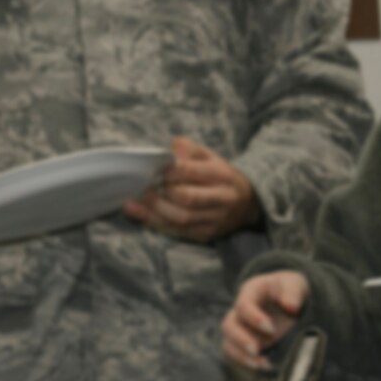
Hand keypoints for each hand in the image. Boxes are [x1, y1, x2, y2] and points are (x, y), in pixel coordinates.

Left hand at [126, 138, 259, 241]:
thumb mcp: (211, 158)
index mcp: (224, 176)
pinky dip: (157, 223)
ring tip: (133, 203)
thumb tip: (173, 146)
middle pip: (188, 199)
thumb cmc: (220, 177)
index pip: (195, 172)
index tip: (154, 168)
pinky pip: (179, 232)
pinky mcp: (207, 234)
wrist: (246, 204)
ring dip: (154, 212)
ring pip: (181, 219)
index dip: (171, 171)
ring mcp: (216, 219)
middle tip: (141, 187)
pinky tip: (142, 215)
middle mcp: (223, 199)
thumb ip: (191, 150)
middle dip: (161, 194)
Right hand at [222, 270, 307, 370]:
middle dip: (241, 339)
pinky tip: (264, 366)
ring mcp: (240, 327)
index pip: (243, 305)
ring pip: (229, 342)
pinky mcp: (244, 342)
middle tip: (257, 350)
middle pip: (229, 325)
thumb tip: (291, 306)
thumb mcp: (295, 284)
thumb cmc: (291, 290)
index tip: (271, 329)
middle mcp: (240, 310)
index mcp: (251, 291)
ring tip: (261, 364)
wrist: (291, 299)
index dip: (254, 318)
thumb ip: (293, 292)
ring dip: (242, 355)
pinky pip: (236, 354)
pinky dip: (247, 362)